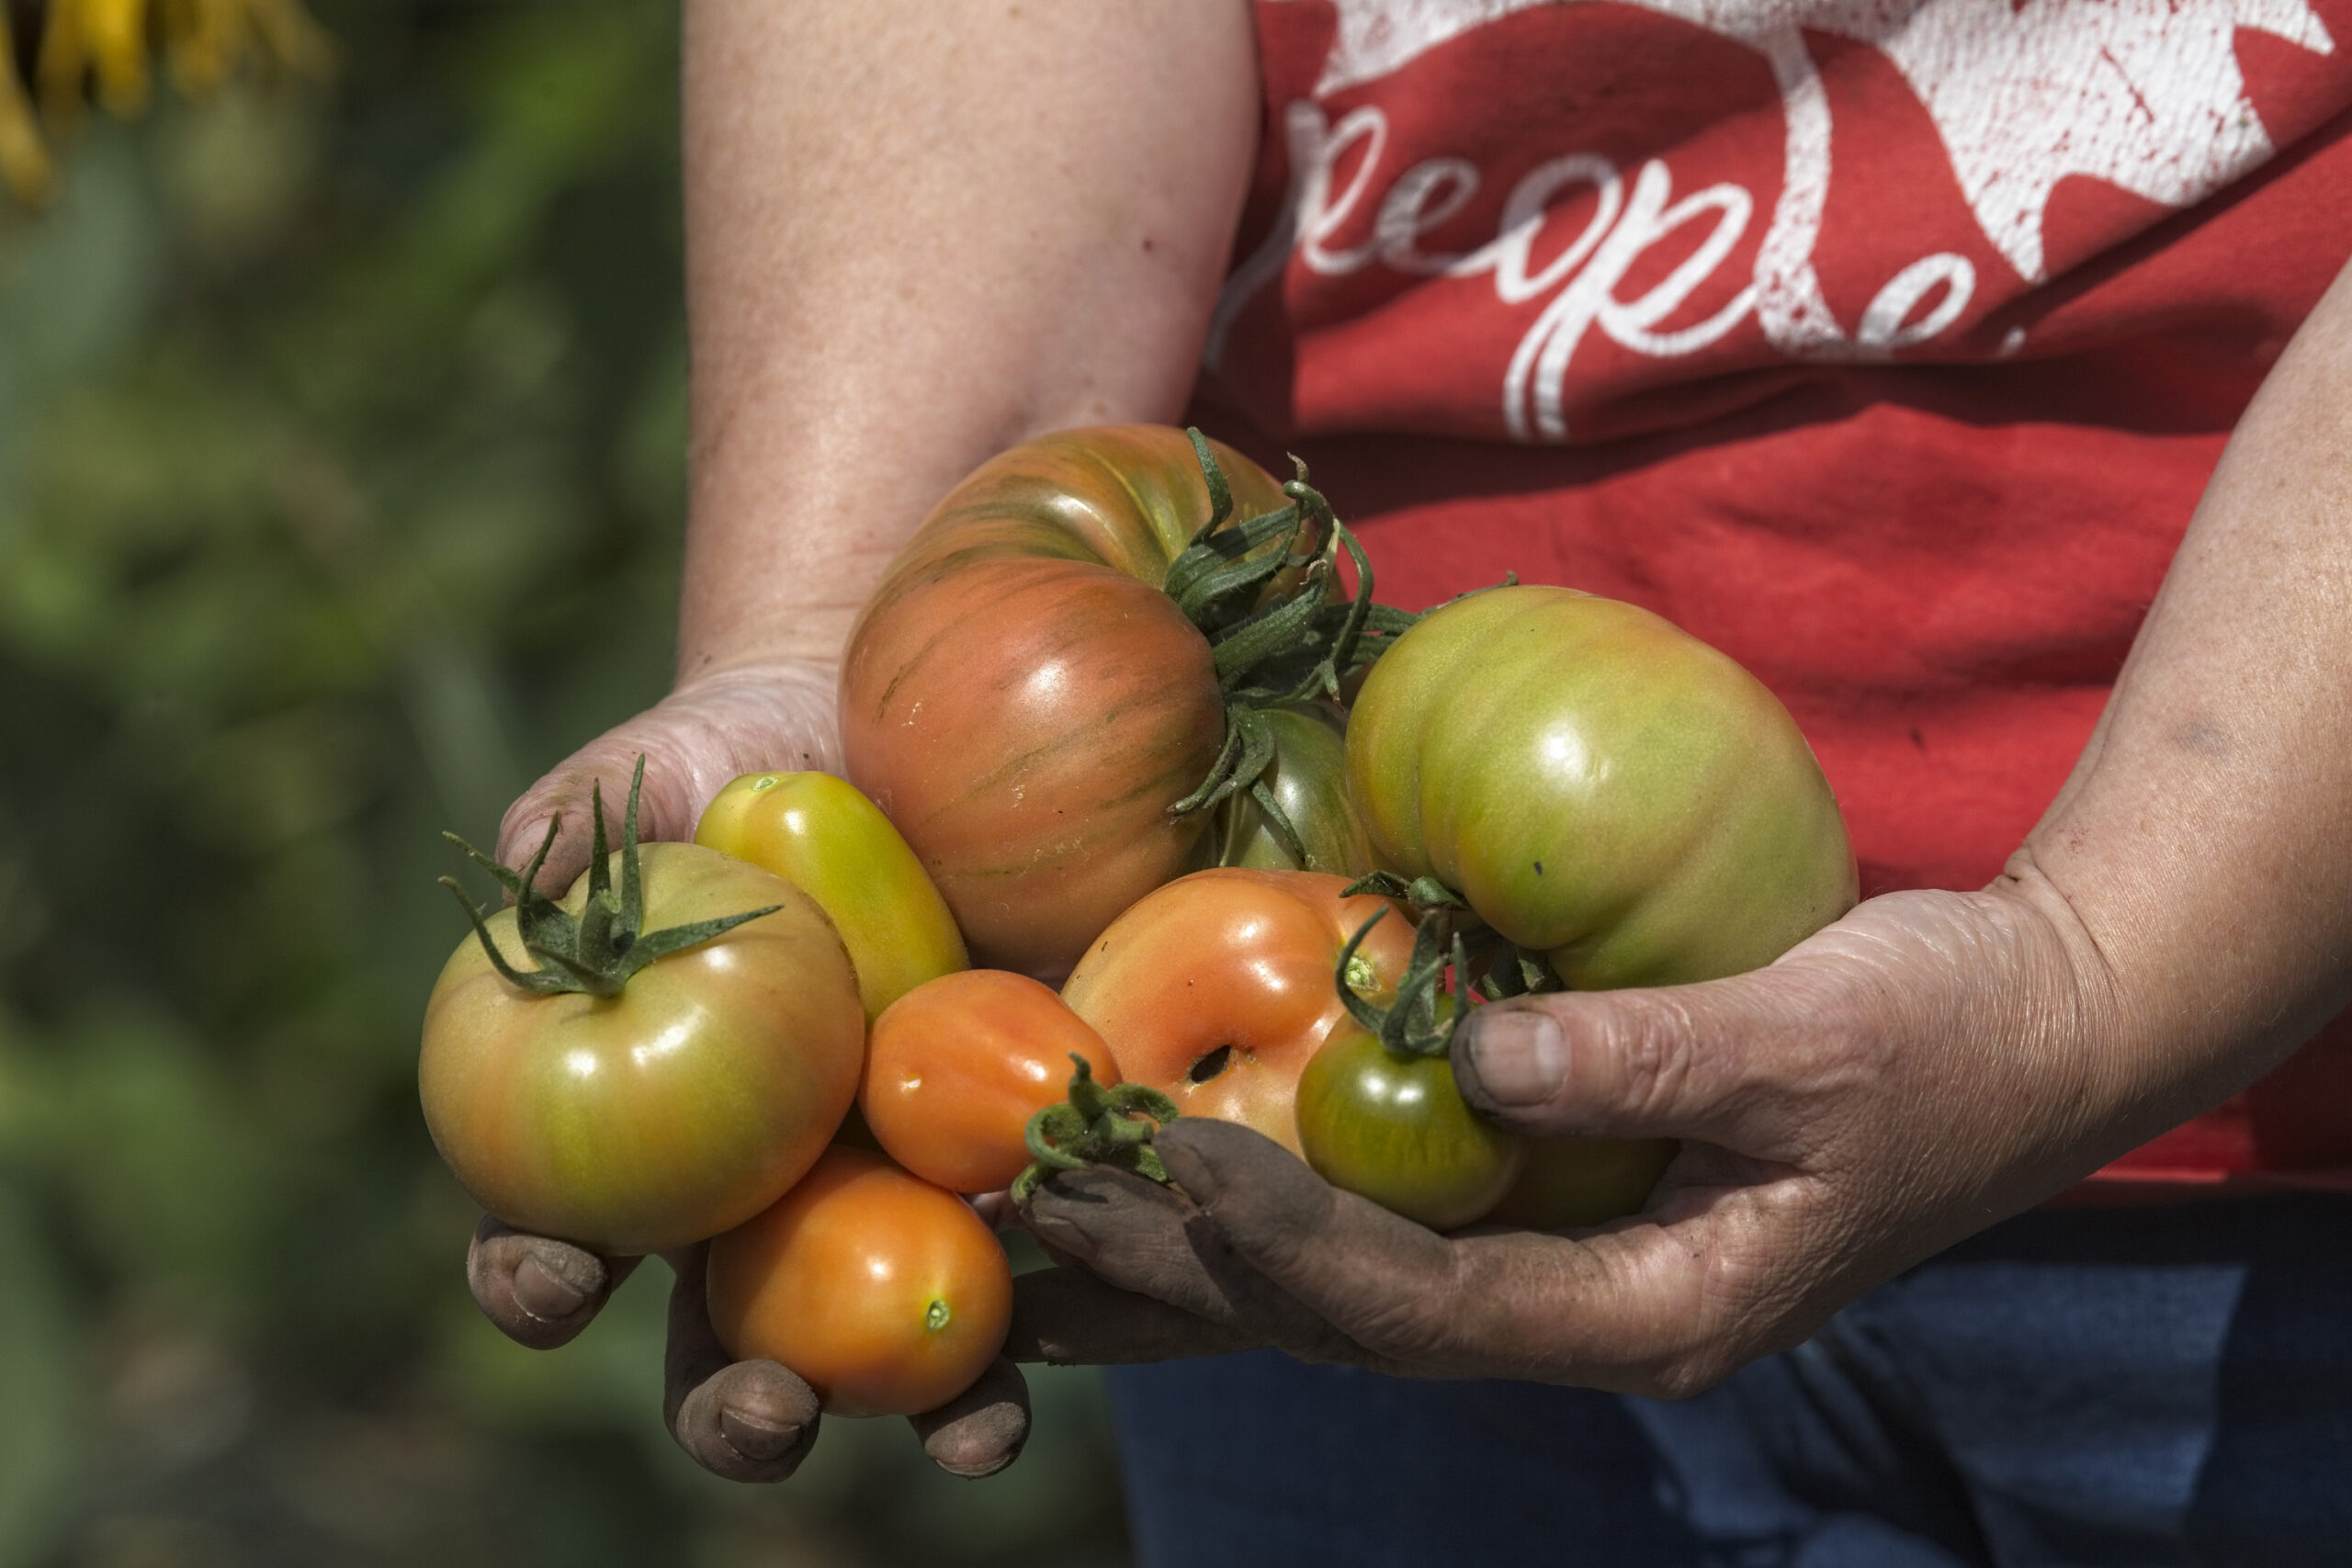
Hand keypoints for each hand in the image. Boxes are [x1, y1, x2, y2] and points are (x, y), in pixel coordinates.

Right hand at [464, 658, 1033, 1479]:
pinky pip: (1046, 1242)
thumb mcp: (651, 776)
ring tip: (974, 1435)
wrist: (891, 719)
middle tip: (769, 1416)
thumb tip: (523, 880)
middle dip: (741, 1412)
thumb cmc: (734, 758)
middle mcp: (766, 1193)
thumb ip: (574, 832)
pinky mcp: (1020, 1143)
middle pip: (732, 1347)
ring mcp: (897, 1181)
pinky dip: (1073, 1287)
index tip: (560, 1278)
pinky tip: (1103, 1296)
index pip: (558, 1238)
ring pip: (900, 1343)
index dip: (538, 1278)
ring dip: (930, 1412)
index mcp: (640, 1139)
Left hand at [1011, 859, 2270, 1393]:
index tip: (1167, 1171)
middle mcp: (1593, 1313)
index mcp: (1657, 1311)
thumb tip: (1468, 1054)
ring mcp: (1574, 1268)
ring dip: (1200, 1263)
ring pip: (1351, 1291)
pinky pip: (1390, 1226)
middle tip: (1037, 1220)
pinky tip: (1179, 1184)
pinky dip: (1276, 1210)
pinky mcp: (1563, 1206)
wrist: (2038, 1028)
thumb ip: (1647, 1052)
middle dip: (1192, 1280)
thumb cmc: (1948, 1036)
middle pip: (1353, 1325)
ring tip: (1051, 1232)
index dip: (1290, 1250)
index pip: (1430, 1310)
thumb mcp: (1817, 1036)